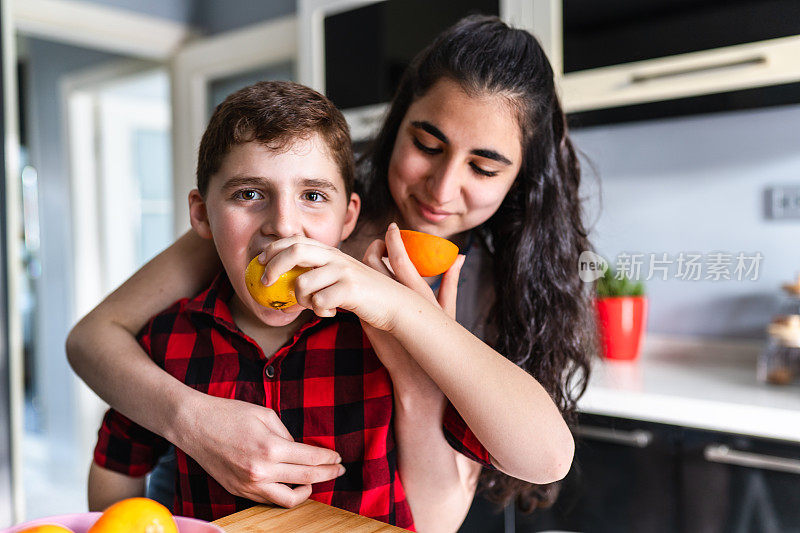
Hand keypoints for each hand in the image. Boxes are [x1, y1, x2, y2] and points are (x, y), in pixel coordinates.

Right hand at [175, 395, 344, 507]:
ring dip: (308, 490)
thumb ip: (287, 435)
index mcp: (270, 448)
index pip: (311, 459)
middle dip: (328, 474)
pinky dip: (286, 493)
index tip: (338, 457)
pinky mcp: (239, 491)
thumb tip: (301, 450)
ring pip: (289, 499)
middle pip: (307, 478)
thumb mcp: (266, 415)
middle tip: (339, 469)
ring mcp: (249, 485)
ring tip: (316, 479)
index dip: (329, 459)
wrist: (193, 425)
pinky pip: (270, 499)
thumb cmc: (229, 414)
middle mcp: (261, 471)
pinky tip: (293, 483)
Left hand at [258, 235, 407, 329]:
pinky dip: (320, 311)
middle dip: (273, 266)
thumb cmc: (364, 294)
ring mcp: (343, 272)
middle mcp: (336, 257)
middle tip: (266, 282)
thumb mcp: (341, 277)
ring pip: (302, 284)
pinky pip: (319, 302)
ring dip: (301, 300)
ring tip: (315, 306)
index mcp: (331, 252)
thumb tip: (287, 282)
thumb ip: (319, 274)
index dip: (274, 248)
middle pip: (295, 251)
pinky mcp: (349, 289)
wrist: (395, 304)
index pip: (296, 240)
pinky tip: (331, 312)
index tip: (260, 262)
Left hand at [360, 223, 464, 396]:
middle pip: (373, 259)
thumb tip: (461, 256)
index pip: (399, 255)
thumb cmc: (436, 344)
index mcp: (417, 290)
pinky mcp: (366, 321)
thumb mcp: (447, 309)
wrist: (418, 376)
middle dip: (372, 249)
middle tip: (375, 251)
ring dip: (356, 270)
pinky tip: (352, 292)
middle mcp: (396, 295)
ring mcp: (378, 307)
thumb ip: (451, 281)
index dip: (393, 238)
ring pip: (358, 277)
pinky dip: (350, 290)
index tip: (391, 228)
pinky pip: (351, 297)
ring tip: (364, 272)